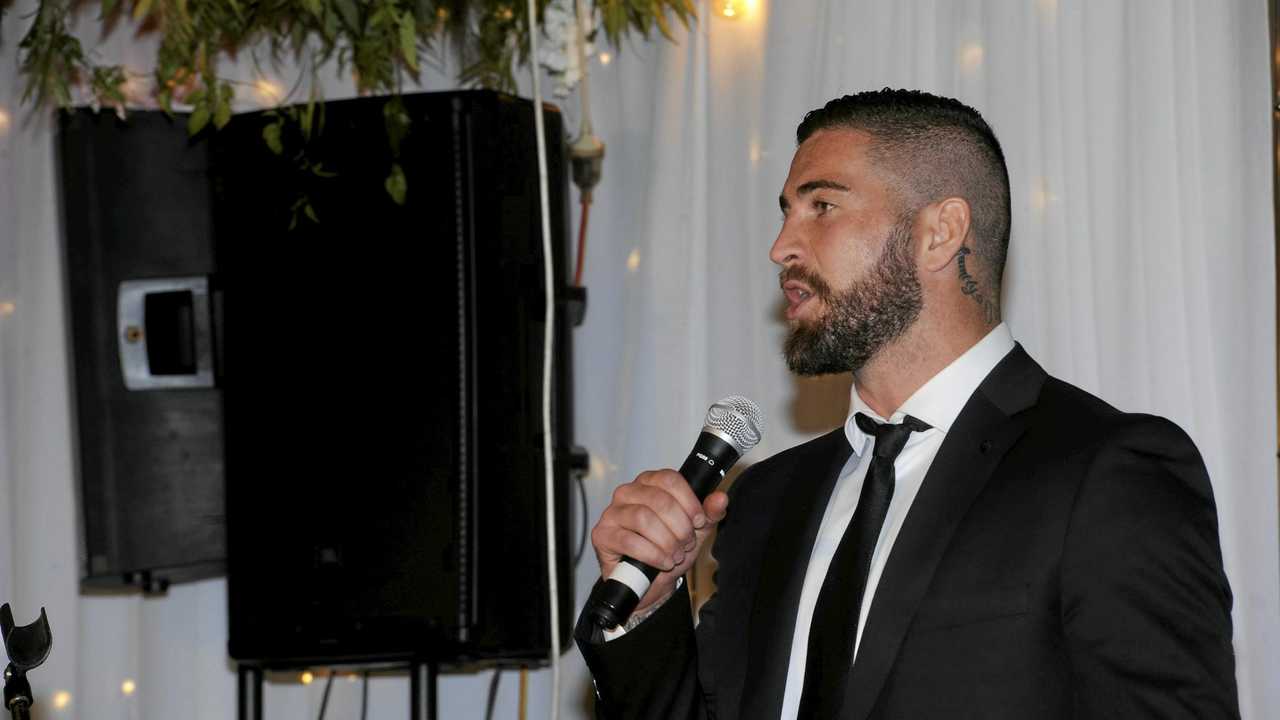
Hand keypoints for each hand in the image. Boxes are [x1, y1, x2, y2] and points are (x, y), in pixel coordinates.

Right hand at [590, 469, 729, 613]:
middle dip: (679, 526)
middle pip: (659, 500)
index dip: (689, 502)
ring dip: (666, 541)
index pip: (669, 479)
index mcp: (649, 483)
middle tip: (686, 543)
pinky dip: (652, 554)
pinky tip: (662, 562)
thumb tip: (720, 498)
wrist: (648, 582)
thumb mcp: (695, 531)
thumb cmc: (667, 550)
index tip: (699, 521)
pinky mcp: (602, 534)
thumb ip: (709, 514)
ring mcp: (612, 513)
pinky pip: (629, 541)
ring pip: (643, 518)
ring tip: (675, 555)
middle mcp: (628, 493)